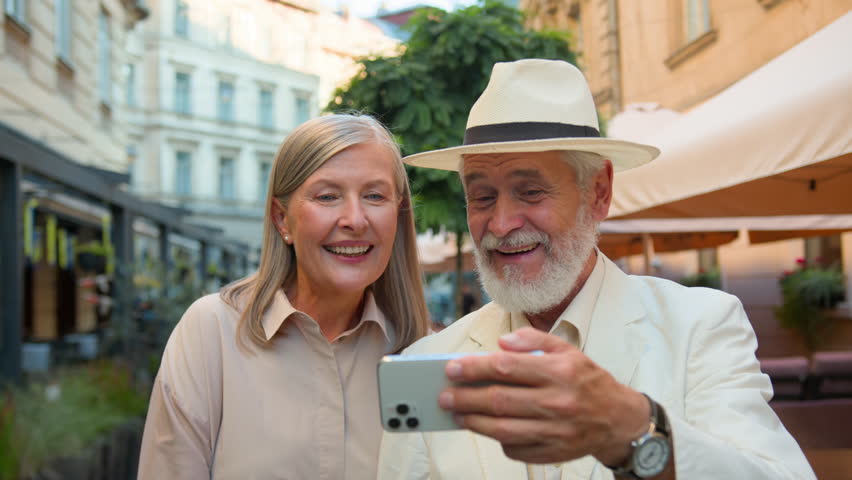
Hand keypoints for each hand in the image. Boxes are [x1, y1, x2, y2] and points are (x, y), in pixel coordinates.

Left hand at [439, 327, 649, 464]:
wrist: (619, 419)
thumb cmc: (587, 381)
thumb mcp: (568, 350)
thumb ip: (534, 341)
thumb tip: (502, 343)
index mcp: (559, 372)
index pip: (506, 368)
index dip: (474, 368)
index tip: (452, 368)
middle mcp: (557, 402)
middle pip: (500, 401)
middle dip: (465, 397)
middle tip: (444, 395)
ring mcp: (555, 431)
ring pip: (503, 429)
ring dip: (474, 422)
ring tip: (456, 413)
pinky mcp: (553, 453)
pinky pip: (516, 449)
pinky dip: (498, 440)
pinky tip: (487, 429)